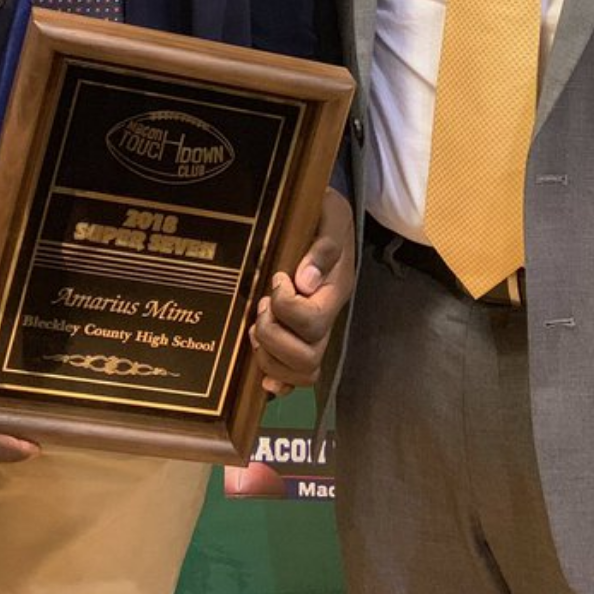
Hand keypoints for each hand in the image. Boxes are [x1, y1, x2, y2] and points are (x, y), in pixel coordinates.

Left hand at [250, 189, 355, 395]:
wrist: (323, 212)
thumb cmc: (323, 212)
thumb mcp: (330, 214)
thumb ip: (323, 246)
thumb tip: (304, 282)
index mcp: (336, 290)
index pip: (312, 320)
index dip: (286, 306)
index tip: (276, 278)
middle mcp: (328, 317)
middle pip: (308, 357)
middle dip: (274, 336)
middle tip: (262, 307)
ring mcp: (315, 331)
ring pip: (301, 371)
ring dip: (269, 356)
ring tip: (257, 326)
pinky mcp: (301, 336)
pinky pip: (296, 376)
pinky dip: (278, 381)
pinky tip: (262, 377)